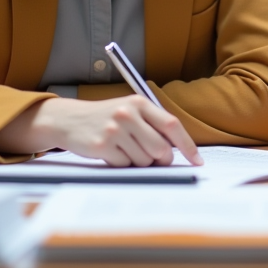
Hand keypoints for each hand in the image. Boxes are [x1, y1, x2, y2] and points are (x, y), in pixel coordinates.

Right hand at [0, 95, 202, 166]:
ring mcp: (114, 130)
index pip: (172, 125)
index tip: (197, 160)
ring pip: (144, 160)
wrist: (69, 119)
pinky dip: (122, 163)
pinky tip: (111, 152)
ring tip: (124, 148)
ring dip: (138, 161)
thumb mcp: (130, 111)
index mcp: (140, 102)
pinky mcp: (102, 145)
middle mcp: (128, 114)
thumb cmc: (106, 117)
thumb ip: (153, 125)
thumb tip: (176, 151)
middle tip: (151, 158)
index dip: (187, 145)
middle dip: (160, 159)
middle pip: (160, 149)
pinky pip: (125, 165)